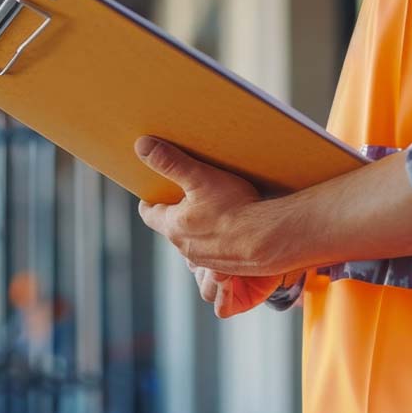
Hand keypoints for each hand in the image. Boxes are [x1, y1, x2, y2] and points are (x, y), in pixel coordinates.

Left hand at [134, 136, 287, 316]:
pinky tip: (234, 231)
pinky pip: (215, 254)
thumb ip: (171, 162)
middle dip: (177, 214)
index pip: (150, 214)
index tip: (152, 193)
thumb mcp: (201, 178)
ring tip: (213, 213)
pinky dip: (219, 242)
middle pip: (173, 228)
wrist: (269, 239)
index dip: (149, 202)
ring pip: (194, 242)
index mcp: (173, 226)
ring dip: (199, 230)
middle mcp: (185, 247)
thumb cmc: (235, 208)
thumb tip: (142, 146)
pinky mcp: (227, 267)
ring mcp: (206, 260)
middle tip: (188, 196)